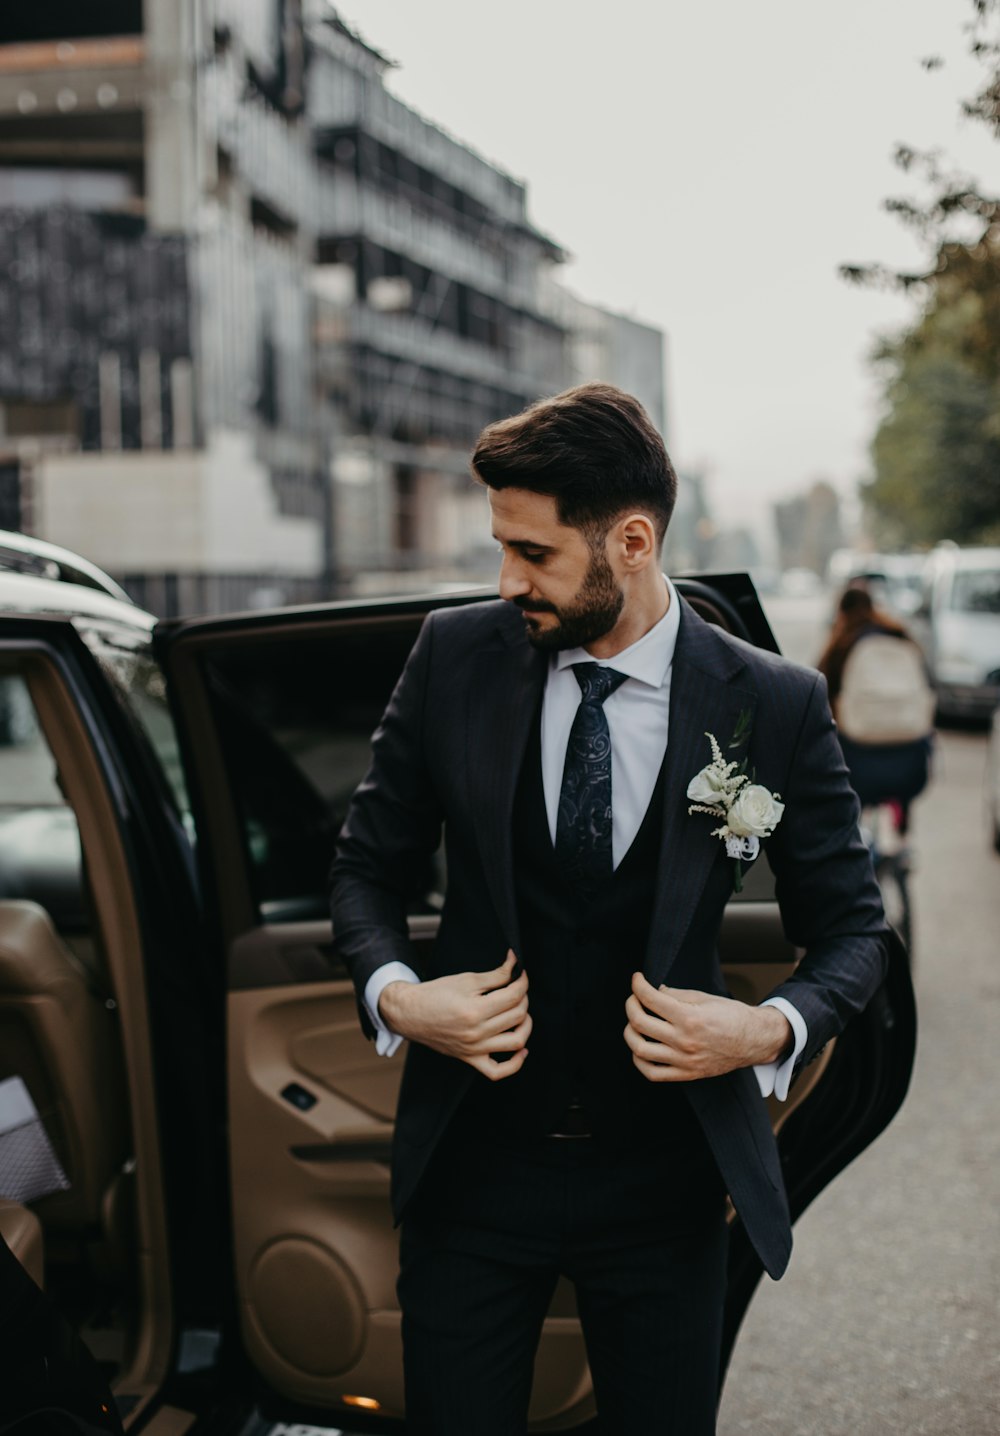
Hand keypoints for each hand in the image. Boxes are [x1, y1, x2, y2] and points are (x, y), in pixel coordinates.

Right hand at [379, 949, 530, 1080]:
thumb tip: (515, 965)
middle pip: (517, 1016)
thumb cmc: (435, 994)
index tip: (520, 974)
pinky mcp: (470, 1058)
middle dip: (523, 998)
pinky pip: (497, 1071)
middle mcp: (476, 1033)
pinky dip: (515, 1064)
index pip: (513, 996)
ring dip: (525, 1025)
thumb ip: (496, 975)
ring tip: (520, 1013)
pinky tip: (521, 1050)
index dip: (522, 982)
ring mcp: (474, 1049)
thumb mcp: (466, 979)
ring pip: (516, 1042)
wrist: (410, 1013)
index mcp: (475, 1010)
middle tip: (516, 988)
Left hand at [624, 971, 791, 1082]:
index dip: (638, 985)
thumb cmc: (732, 1016)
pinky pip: (652, 1073)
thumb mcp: (705, 997)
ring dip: (630, 1032)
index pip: (651, 998)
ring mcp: (684, 1060)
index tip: (637, 979)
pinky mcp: (686, 1074)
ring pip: (640, 1049)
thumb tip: (655, 991)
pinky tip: (640, 1047)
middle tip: (634, 998)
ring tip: (634, 1022)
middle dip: (630, 1005)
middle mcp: (685, 1040)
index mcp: (690, 1017)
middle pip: (640, 1022)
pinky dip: (639, 1061)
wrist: (753, 1041)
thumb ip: (676, 994)